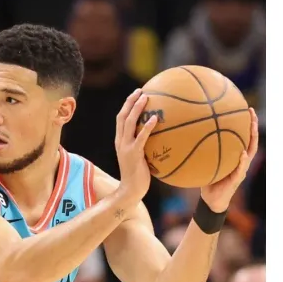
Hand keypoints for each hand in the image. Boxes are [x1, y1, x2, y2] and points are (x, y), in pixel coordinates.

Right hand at [114, 89, 158, 205]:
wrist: (131, 190)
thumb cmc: (139, 176)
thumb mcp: (140, 158)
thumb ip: (146, 146)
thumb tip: (162, 137)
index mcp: (120, 141)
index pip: (121, 119)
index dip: (127, 105)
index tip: (137, 95)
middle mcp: (120, 141)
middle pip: (122, 116)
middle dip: (130, 102)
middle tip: (141, 91)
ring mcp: (125, 147)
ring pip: (128, 123)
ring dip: (136, 108)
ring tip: (146, 98)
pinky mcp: (133, 154)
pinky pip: (140, 137)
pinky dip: (147, 127)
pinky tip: (155, 119)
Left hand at [201, 108, 259, 212]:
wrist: (211, 200)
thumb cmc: (207, 180)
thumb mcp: (203, 164)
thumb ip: (199, 152)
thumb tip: (183, 137)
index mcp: (233, 156)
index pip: (241, 136)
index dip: (244, 123)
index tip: (243, 108)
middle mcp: (240, 160)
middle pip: (250, 139)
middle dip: (251, 125)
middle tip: (250, 111)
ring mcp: (240, 169)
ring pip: (250, 151)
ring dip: (252, 139)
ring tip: (252, 127)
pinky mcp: (237, 179)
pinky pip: (240, 169)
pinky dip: (242, 161)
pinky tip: (242, 153)